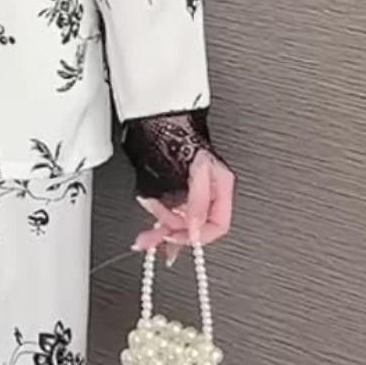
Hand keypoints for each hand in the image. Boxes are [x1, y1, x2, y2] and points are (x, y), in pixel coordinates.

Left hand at [133, 149, 234, 263]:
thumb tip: (196, 231)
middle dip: (172, 234)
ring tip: (144, 235)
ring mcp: (189, 194)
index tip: (177, 237)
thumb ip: (197, 203)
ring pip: (178, 223)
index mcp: (221, 187)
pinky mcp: (173, 192)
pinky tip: (146, 227)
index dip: (198, 236)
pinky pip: (167, 214)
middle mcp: (206, 193)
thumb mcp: (196, 172)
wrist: (158, 124)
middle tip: (152, 240)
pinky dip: (156, 220)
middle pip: (194, 227)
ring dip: (160, 229)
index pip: (218, 225)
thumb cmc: (180, 139)